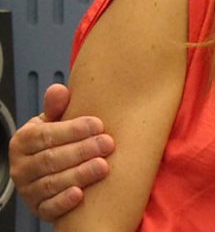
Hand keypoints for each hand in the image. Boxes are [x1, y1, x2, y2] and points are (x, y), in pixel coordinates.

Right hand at [8, 84, 113, 220]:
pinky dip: (64, 202)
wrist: (54, 171)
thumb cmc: (58, 141)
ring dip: (79, 174)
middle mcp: (21, 167)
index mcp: (23, 141)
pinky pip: (49, 207)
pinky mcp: (39, 209)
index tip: (98, 124)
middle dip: (81, 150)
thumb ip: (57, 107)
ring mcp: (28, 190)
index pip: (45, 135)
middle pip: (50, 159)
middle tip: (108, 144)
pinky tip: (81, 194)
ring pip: (51, 183)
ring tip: (103, 166)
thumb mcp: (54, 122)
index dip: (72, 130)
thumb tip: (58, 90)